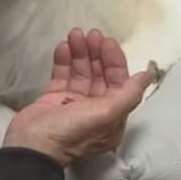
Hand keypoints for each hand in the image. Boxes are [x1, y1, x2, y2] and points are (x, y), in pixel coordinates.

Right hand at [4, 29, 153, 166]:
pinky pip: (62, 76)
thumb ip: (129, 94)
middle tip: (91, 34)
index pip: (119, 83)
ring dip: (79, 53)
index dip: (115, 62)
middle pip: (100, 75)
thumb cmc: (72, 131)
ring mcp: (72, 103)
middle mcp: (95, 110)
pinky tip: (63, 47)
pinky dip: (63, 61)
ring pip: (81, 73)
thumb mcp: (106, 115)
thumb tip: (148, 75)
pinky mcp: (53, 98)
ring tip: (74, 34)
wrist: (32, 145)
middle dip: (97, 54)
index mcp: (111, 117)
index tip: (107, 42)